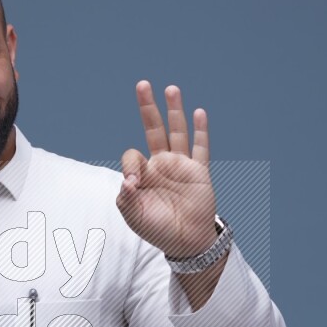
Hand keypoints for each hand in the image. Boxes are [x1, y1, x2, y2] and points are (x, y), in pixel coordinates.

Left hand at [116, 82, 216, 257]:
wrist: (185, 242)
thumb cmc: (157, 229)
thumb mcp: (133, 216)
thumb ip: (125, 198)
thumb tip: (127, 180)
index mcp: (142, 174)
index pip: (132, 155)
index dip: (131, 164)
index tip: (133, 182)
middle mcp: (161, 165)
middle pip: (153, 129)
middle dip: (147, 108)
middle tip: (142, 85)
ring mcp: (181, 166)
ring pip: (177, 132)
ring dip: (174, 110)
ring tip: (171, 88)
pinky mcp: (199, 172)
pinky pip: (201, 148)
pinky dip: (200, 131)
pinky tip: (199, 113)